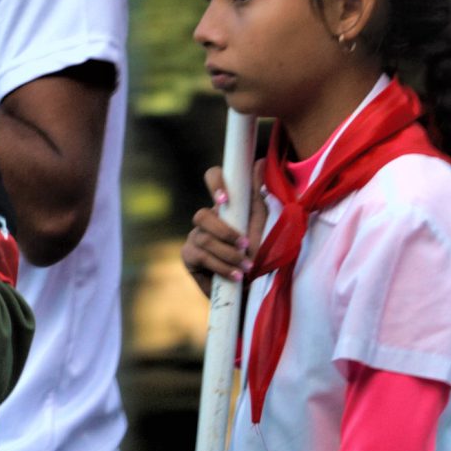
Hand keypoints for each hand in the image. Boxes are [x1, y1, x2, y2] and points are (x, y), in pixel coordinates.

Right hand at [181, 166, 259, 293]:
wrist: (253, 289)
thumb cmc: (259, 256)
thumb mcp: (261, 225)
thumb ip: (257, 195)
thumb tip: (260, 160)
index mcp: (225, 206)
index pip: (213, 178)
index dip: (215, 182)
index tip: (224, 200)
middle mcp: (207, 220)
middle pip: (202, 214)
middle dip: (224, 232)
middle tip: (245, 245)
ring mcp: (195, 237)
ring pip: (203, 238)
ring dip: (228, 253)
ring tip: (246, 267)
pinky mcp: (189, 257)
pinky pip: (200, 256)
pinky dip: (220, 266)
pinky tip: (234, 276)